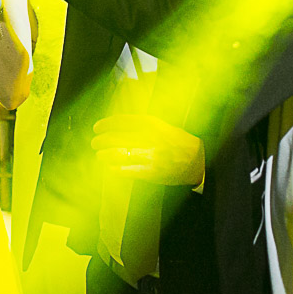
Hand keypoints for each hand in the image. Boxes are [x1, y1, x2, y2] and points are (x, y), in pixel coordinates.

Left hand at [91, 114, 205, 186]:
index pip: (123, 121)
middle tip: (95, 143)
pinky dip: (116, 169)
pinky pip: (128, 170)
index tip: (97, 127)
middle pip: (118, 138)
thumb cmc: (178, 142)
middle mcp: (150, 138)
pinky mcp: (151, 172)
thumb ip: (142, 125)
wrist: (198, 160)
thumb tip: (116, 126)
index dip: (107, 124)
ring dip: (105, 155)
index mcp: (152, 124)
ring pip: (120, 154)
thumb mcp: (162, 126)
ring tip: (99, 155)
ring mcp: (150, 155)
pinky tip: (110, 168)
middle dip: (102, 141)